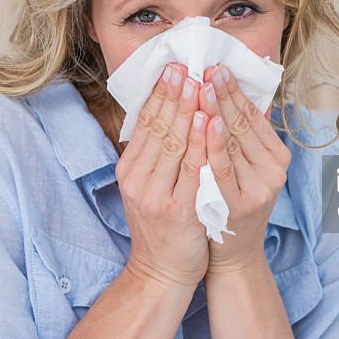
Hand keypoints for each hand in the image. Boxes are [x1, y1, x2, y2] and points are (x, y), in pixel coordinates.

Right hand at [116, 63, 209, 290]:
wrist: (161, 273)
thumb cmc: (161, 226)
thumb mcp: (149, 186)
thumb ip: (155, 155)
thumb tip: (165, 112)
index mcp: (130, 170)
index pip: (145, 123)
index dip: (159, 94)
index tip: (173, 68)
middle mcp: (138, 179)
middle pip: (158, 128)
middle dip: (173, 94)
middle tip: (186, 66)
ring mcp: (156, 195)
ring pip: (173, 144)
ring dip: (186, 110)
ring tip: (197, 83)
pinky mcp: (178, 210)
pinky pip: (192, 169)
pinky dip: (201, 143)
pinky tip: (208, 121)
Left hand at [198, 64, 291, 274]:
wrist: (231, 256)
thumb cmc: (232, 206)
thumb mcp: (246, 169)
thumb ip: (247, 137)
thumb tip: (247, 96)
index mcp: (276, 157)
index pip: (253, 116)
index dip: (234, 91)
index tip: (217, 67)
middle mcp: (273, 171)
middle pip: (244, 124)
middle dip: (223, 93)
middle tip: (206, 67)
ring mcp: (258, 188)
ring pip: (234, 141)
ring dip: (216, 110)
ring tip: (201, 84)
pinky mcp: (240, 204)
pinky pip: (223, 167)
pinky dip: (213, 143)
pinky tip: (204, 122)